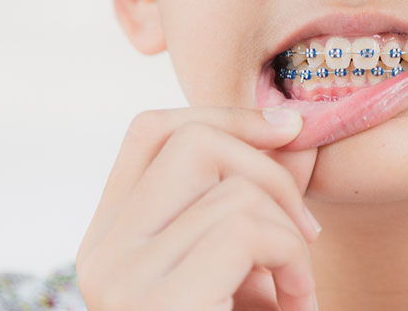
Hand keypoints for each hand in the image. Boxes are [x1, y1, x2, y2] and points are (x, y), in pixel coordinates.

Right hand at [76, 107, 320, 310]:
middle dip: (270, 172)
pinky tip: (297, 302)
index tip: (289, 131)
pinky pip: (245, 231)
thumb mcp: (242, 265)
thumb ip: (252, 201)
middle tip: (306, 233)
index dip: (228, 115)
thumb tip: (291, 125)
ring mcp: (120, 280)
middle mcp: (101, 256)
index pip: (153, 132)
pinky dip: (292, 261)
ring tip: (299, 288)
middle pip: (191, 141)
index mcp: (110, 239)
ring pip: (233, 189)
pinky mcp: (157, 305)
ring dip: (291, 236)